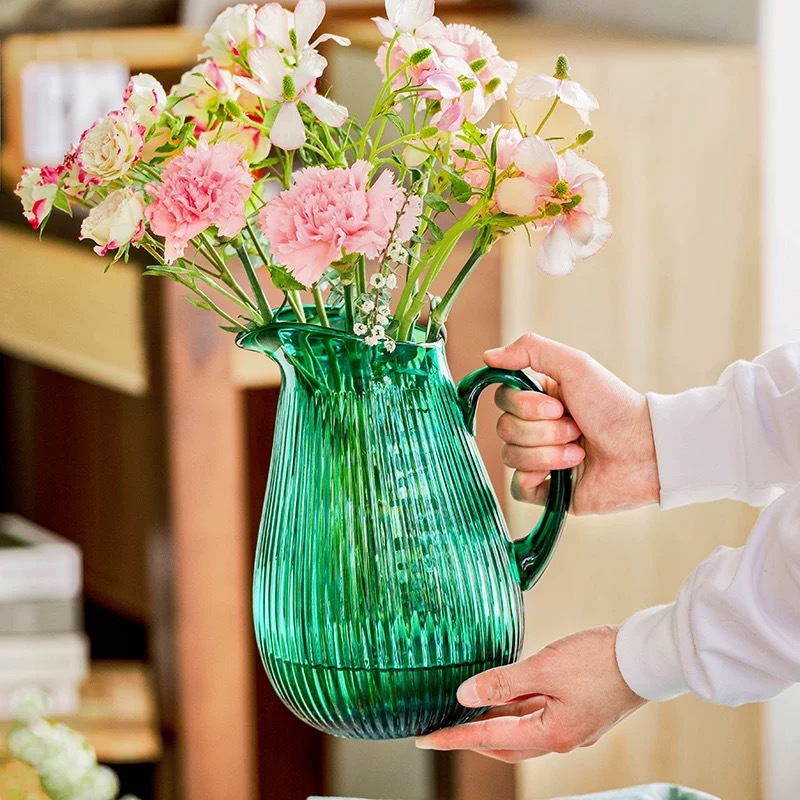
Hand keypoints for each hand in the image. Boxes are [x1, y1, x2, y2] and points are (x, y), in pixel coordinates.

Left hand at [415, 626, 645, 762]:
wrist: (646, 656)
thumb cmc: (600, 661)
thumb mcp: (544, 668)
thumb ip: (503, 682)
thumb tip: (465, 694)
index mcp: (551, 735)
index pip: (490, 737)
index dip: (456, 736)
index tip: (427, 739)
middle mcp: (561, 738)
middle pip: (506, 744)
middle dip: (473, 738)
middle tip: (444, 730)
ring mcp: (572, 726)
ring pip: (523, 729)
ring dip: (496, 722)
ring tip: (469, 709)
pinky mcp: (580, 710)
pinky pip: (539, 715)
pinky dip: (518, 708)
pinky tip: (508, 692)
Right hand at [486, 333, 659, 513]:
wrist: (645, 450)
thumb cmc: (614, 405)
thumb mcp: (575, 365)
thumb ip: (530, 350)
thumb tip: (487, 357)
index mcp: (539, 399)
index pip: (503, 400)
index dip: (525, 405)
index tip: (558, 405)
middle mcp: (536, 428)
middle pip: (504, 429)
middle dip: (543, 431)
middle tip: (577, 429)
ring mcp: (540, 460)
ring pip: (511, 457)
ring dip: (548, 453)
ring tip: (580, 452)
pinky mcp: (548, 492)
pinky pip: (518, 487)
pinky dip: (538, 477)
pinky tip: (565, 473)